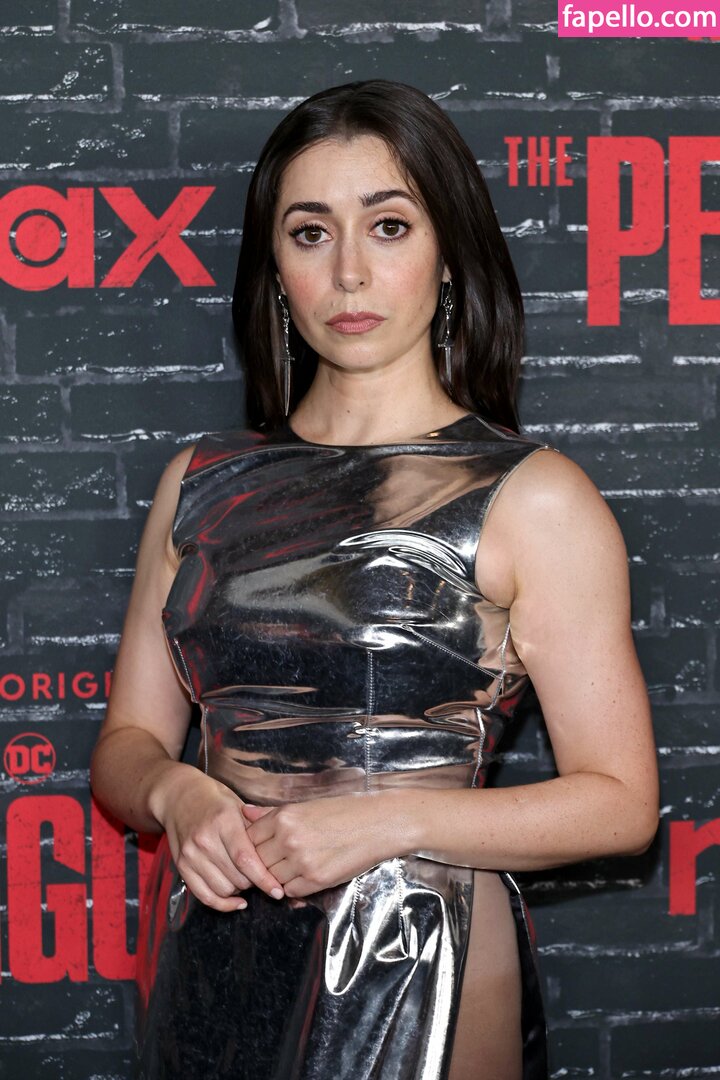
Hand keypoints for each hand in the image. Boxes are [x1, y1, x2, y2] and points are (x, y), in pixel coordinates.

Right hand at [151, 765, 284, 910]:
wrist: (179, 796)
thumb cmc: (215, 800)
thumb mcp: (238, 805)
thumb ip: (257, 828)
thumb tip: (279, 852)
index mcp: (223, 821)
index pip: (245, 859)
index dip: (264, 878)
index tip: (278, 890)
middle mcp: (205, 839)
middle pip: (236, 877)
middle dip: (253, 882)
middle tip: (261, 875)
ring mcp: (191, 854)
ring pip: (222, 889)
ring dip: (238, 890)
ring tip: (245, 879)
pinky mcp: (181, 866)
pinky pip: (204, 896)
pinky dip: (222, 903)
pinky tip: (235, 900)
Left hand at [241, 791, 410, 897]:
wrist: (378, 823)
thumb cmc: (344, 810)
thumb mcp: (306, 806)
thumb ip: (271, 813)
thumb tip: (244, 813)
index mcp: (284, 817)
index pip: (249, 838)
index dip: (250, 846)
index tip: (256, 849)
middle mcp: (288, 839)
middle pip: (257, 861)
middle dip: (260, 864)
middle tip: (271, 863)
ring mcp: (301, 861)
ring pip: (271, 878)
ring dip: (276, 877)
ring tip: (290, 868)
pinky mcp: (316, 880)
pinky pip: (290, 891)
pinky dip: (293, 887)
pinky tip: (304, 875)